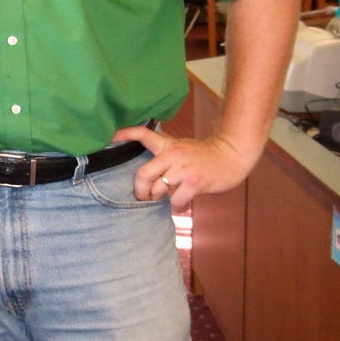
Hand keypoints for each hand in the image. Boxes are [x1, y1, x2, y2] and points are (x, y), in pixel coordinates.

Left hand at [113, 124, 254, 210]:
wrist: (231, 157)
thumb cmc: (203, 157)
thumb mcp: (181, 149)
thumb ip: (164, 157)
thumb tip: (146, 180)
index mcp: (168, 145)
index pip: (142, 134)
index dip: (123, 134)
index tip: (108, 137)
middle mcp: (172, 155)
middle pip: (143, 175)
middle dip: (140, 192)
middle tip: (144, 198)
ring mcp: (183, 168)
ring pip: (158, 191)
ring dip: (162, 200)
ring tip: (172, 198)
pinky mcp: (194, 182)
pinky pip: (175, 201)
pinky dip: (178, 206)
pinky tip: (184, 203)